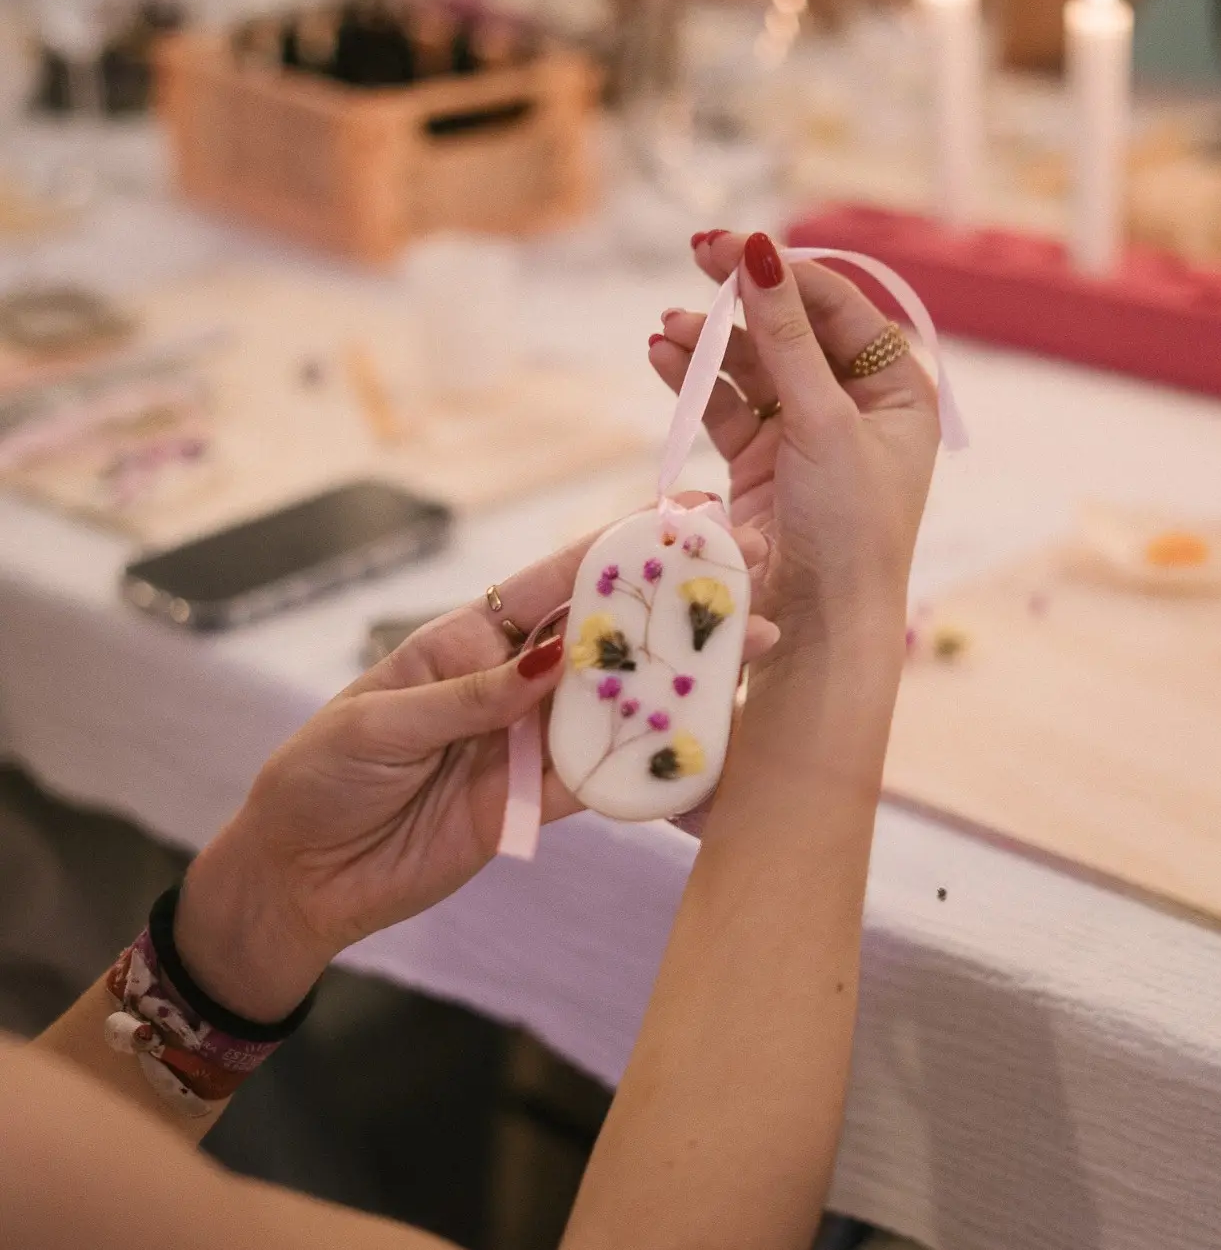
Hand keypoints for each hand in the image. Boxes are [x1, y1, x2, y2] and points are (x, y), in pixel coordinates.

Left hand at [176, 502, 776, 1021]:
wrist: (300, 876)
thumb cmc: (322, 774)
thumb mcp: (381, 722)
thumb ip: (474, 695)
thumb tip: (558, 659)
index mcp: (471, 637)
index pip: (557, 582)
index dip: (621, 547)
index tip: (684, 517)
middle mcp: (514, 680)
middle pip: (607, 637)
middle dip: (674, 606)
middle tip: (749, 576)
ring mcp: (531, 740)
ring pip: (619, 702)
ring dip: (681, 679)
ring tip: (747, 651)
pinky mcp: (538, 801)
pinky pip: (603, 777)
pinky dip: (649, 762)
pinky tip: (702, 739)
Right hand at [650, 231, 940, 636]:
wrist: (820, 625)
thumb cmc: (849, 526)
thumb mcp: (824, 423)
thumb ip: (788, 339)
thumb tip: (759, 253)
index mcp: (895, 389)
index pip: (837, 307)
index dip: (784, 272)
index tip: (730, 245)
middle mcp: (853, 405)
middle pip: (790, 330)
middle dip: (740, 302)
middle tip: (693, 260)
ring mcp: (805, 434)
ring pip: (751, 366)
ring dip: (709, 343)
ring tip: (667, 329)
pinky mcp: (762, 462)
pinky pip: (725, 406)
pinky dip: (695, 382)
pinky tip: (662, 357)